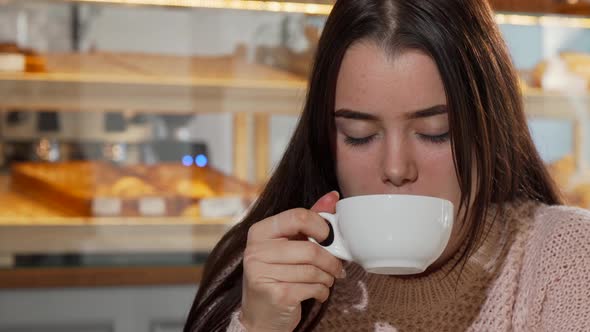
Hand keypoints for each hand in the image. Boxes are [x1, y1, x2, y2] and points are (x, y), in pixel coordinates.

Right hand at [240, 191, 344, 331]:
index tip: (329, 237)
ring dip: (327, 278)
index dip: (320, 226)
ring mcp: (263, 274)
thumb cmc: (278, 276)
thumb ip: (308, 220)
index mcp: (259, 232)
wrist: (261, 317)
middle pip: (310, 248)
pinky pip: (312, 288)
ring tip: (326, 280)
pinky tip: (317, 293)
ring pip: (313, 270)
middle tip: (336, 268)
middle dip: (330, 261)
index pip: (297, 216)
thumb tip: (333, 196)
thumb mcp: (289, 245)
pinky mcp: (275, 294)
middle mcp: (256, 251)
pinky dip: (322, 292)